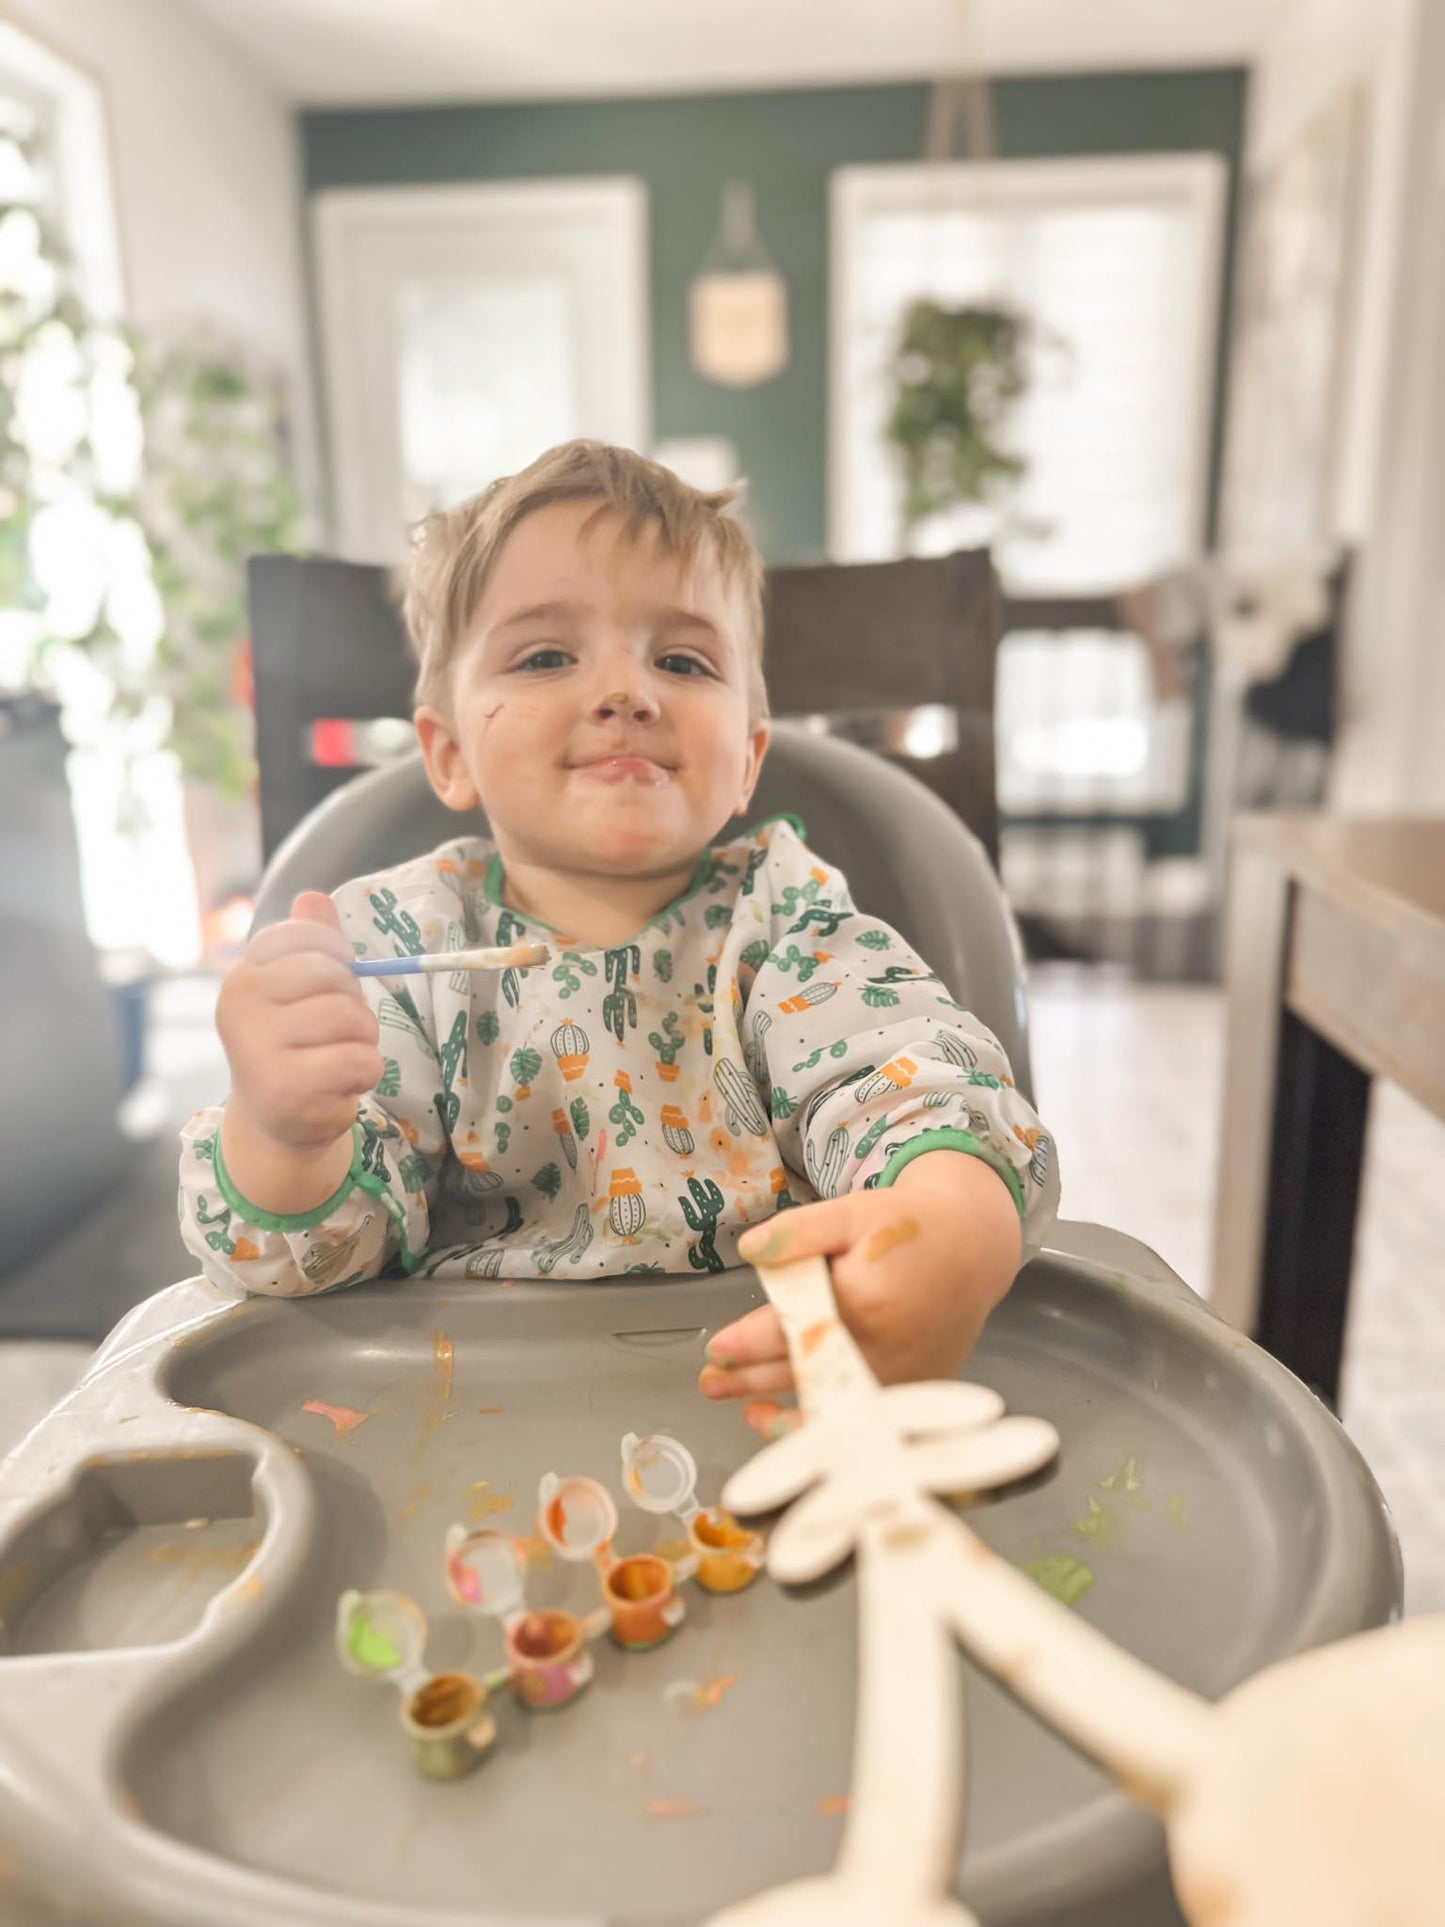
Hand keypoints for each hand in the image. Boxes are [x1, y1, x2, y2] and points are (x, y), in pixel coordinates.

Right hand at [216, 891, 382, 1206]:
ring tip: (338, 1058)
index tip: (338, 976)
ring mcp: (259, 1049)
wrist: (276, 1120)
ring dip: (364, 1041)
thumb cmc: (295, 1043)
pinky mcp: (288, 1089)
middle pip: (334, 976)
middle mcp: (240, 1006)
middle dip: (354, 1003)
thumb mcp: (299, 989)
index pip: (302, 936)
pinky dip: (366, 1072)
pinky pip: (361, 1060)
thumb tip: (314, 897)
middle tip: (339, 1030)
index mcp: (244, 975)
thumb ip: (311, 942)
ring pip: (351, 1018)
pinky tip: (339, 1084)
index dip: (337, 952)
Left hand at [700, 1152, 1021, 1436]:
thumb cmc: (909, 1226)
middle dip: (750, 1380)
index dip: (747, 1344)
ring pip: (829, 1402)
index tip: (717, 1350)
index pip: (791, 1331)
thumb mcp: (850, 1211)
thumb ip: (798, 1232)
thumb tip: (749, 1251)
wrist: (974, 1246)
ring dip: (781, 1409)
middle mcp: (882, 1349)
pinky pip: (863, 1417)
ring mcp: (902, 1376)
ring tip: (742, 1407)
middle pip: (802, 1371)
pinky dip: (826, 1423)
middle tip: (711, 1383)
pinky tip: (795, 1422)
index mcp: (863, 1302)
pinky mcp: (915, 1388)